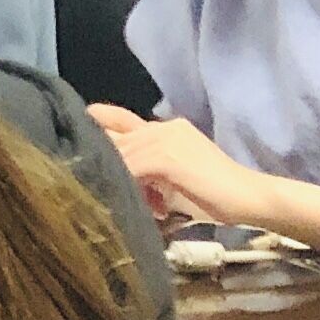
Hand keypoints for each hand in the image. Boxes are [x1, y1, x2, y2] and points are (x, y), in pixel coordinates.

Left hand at [92, 108, 275, 228]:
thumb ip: (143, 174)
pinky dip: (126, 183)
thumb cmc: (212, 196)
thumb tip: (110, 180)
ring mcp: (166, 138)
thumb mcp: (169, 181)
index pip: (119, 120)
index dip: (95, 125)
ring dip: (113, 177)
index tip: (71, 139)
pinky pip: (132, 167)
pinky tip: (130, 199)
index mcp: (165, 129)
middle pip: (113, 138)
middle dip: (98, 162)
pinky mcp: (168, 156)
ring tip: (123, 199)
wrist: (248, 198)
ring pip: (120, 154)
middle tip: (91, 184)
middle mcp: (163, 126)